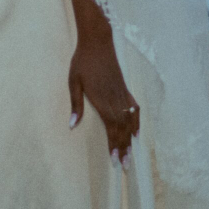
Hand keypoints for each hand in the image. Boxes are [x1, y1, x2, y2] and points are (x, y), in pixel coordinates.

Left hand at [68, 36, 139, 167]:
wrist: (98, 43)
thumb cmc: (82, 62)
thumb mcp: (73, 82)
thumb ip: (75, 105)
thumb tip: (72, 126)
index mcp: (102, 99)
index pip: (111, 127)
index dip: (114, 144)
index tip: (114, 159)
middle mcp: (116, 100)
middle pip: (122, 128)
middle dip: (123, 148)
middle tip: (124, 165)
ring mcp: (123, 95)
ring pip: (129, 122)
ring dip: (130, 139)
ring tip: (130, 155)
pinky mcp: (126, 90)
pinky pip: (135, 110)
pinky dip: (136, 123)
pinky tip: (136, 133)